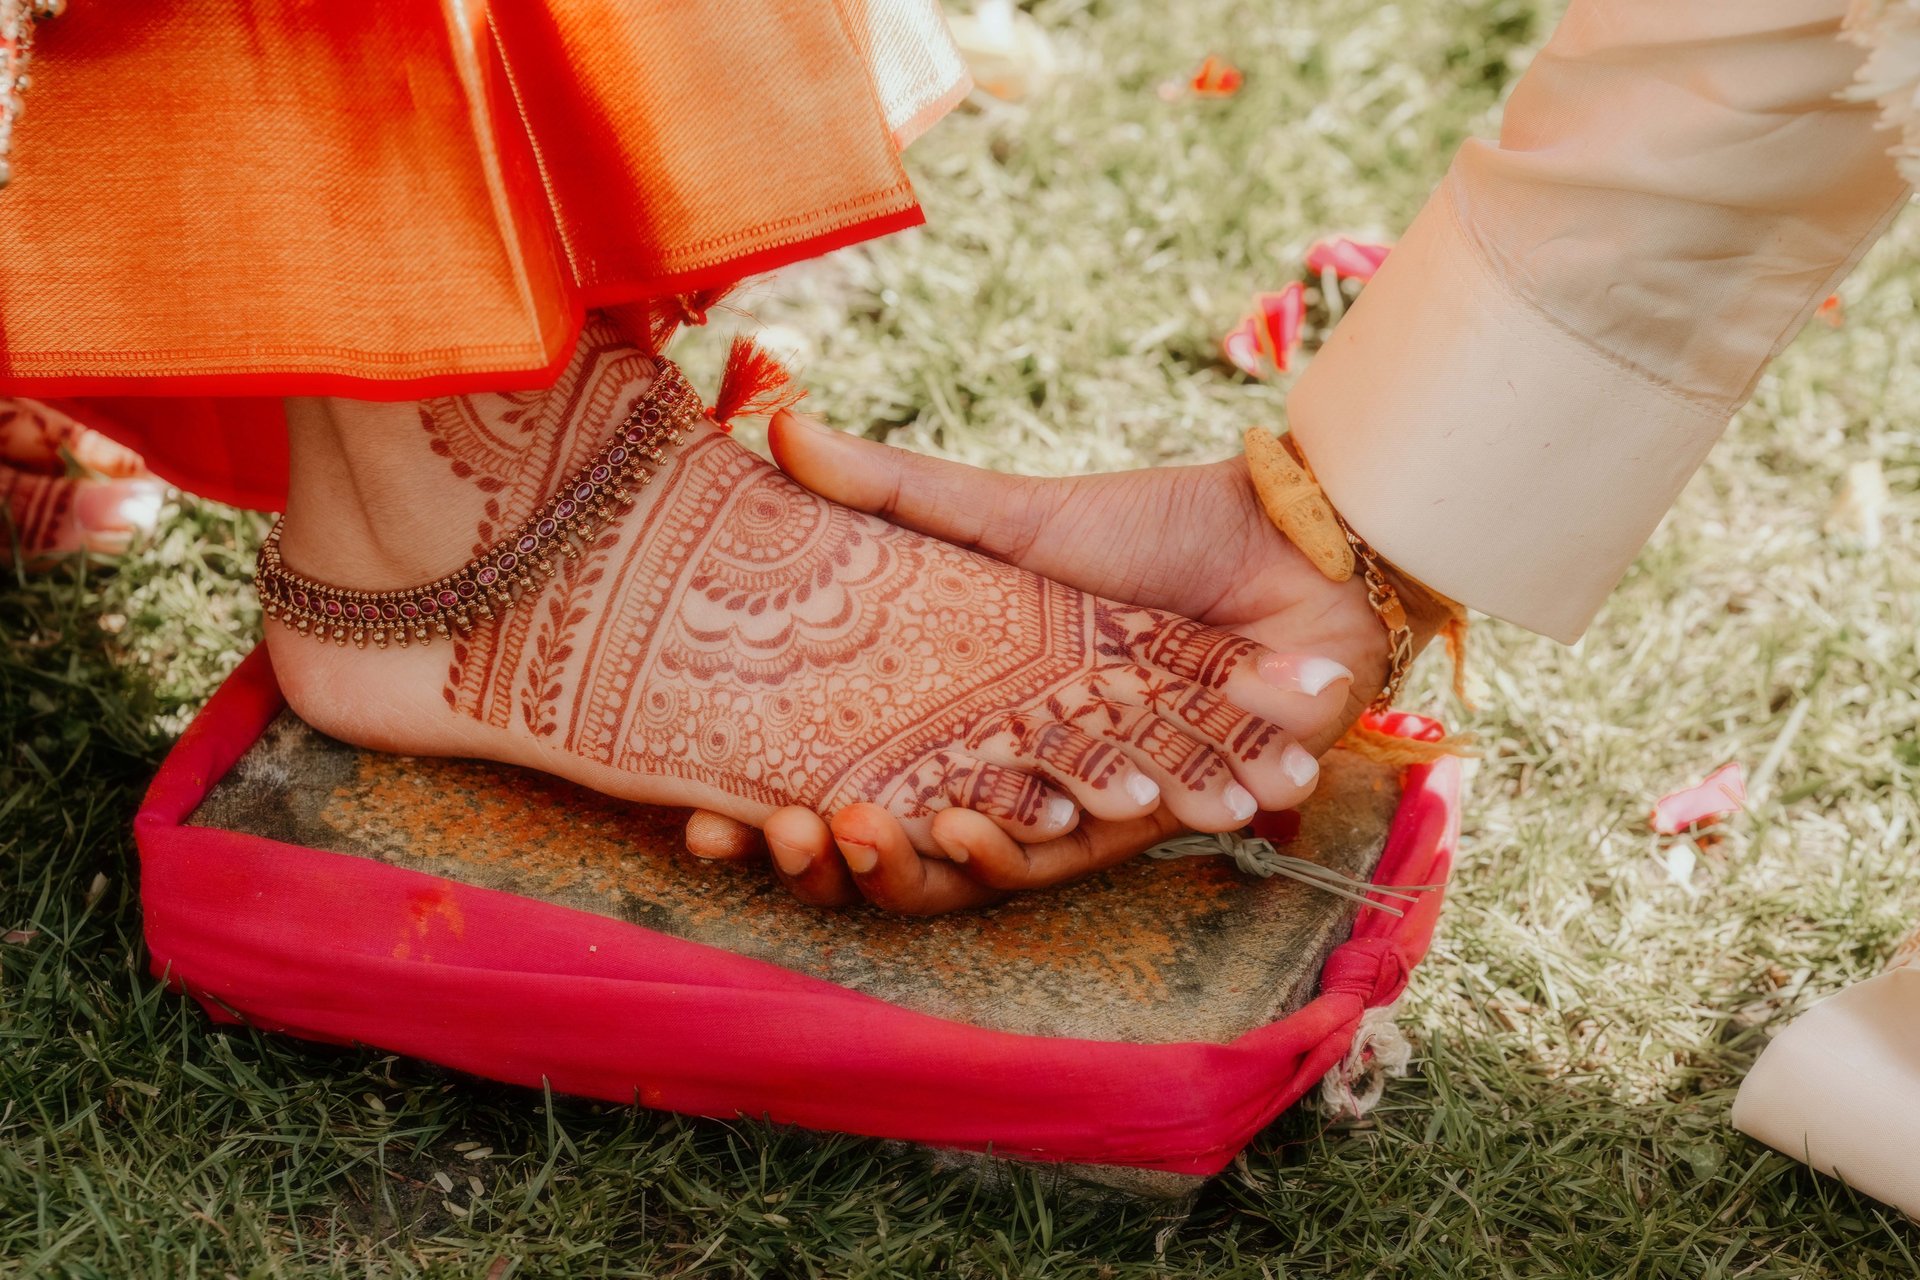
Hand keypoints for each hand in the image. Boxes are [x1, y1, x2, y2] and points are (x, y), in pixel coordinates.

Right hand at [685, 411, 1444, 911]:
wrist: (1293, 548)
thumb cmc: (1150, 527)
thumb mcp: (1007, 514)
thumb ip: (898, 492)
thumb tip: (778, 423)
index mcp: (958, 706)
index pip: (845, 770)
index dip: (763, 802)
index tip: (693, 814)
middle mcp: (1003, 763)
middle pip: (892, 837)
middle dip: (822, 854)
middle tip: (767, 832)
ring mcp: (1066, 794)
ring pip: (965, 864)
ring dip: (903, 863)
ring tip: (854, 833)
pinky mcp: (1136, 816)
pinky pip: (1063, 857)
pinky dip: (1018, 849)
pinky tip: (974, 835)